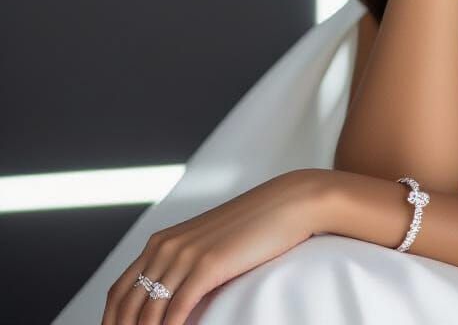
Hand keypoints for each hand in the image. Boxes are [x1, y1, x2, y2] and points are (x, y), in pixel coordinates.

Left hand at [101, 168, 325, 324]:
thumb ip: (185, 265)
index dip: (111, 323)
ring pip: (148, 312)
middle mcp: (166, 247)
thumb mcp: (208, 243)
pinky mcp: (208, 264)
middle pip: (126, 306)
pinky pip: (177, 310)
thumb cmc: (253, 226)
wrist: (287, 203)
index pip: (119, 293)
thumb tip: (172, 301)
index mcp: (162, 242)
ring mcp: (186, 255)